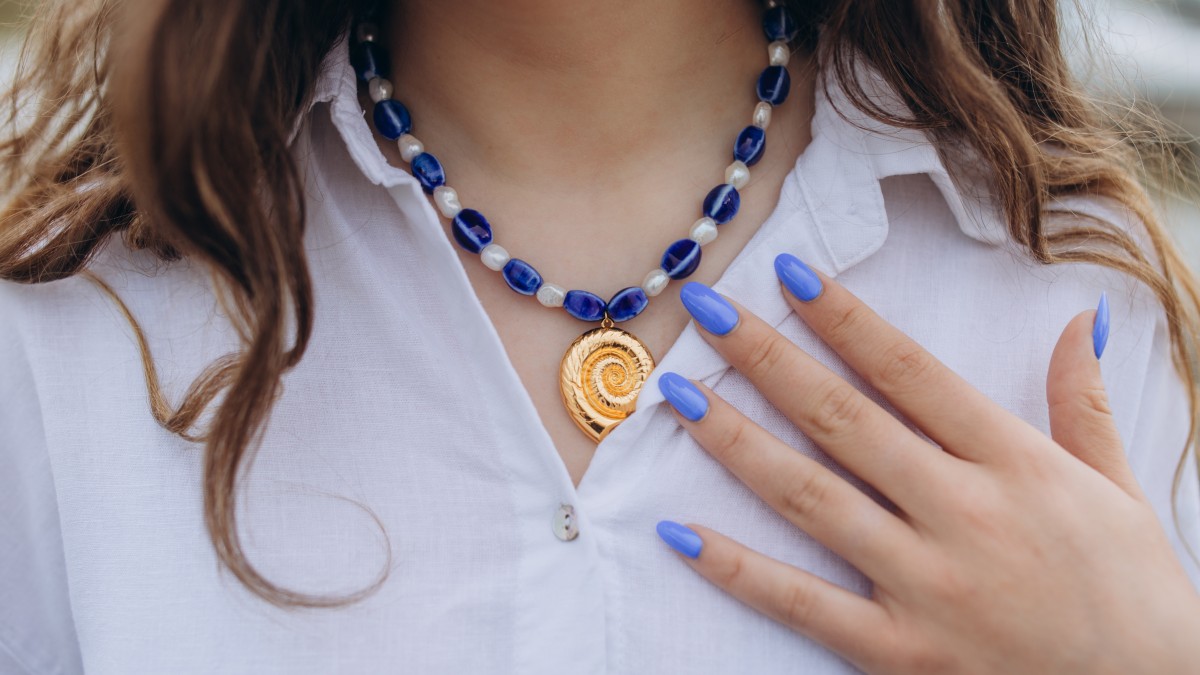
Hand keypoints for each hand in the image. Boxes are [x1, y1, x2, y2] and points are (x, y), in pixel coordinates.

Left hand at [654, 253, 1199, 673]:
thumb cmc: (1135, 595)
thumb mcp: (1120, 490)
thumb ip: (1083, 404)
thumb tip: (1079, 320)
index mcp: (1014, 464)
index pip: (910, 373)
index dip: (845, 319)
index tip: (788, 274)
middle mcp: (962, 513)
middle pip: (843, 420)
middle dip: (767, 358)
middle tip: (707, 308)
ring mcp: (925, 584)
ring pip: (811, 497)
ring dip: (736, 443)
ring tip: (677, 397)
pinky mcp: (900, 651)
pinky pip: (803, 604)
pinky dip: (738, 569)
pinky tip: (681, 532)